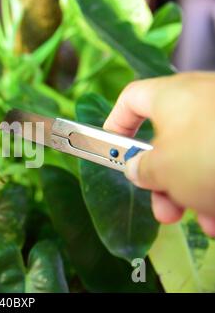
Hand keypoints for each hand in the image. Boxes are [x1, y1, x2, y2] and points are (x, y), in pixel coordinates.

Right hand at [104, 72, 214, 236]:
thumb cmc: (211, 155)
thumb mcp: (162, 169)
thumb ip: (141, 168)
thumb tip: (138, 168)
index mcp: (171, 96)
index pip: (130, 99)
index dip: (115, 123)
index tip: (113, 150)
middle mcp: (201, 101)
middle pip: (168, 139)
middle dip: (164, 180)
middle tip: (163, 208)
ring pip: (200, 157)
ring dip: (193, 193)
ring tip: (204, 220)